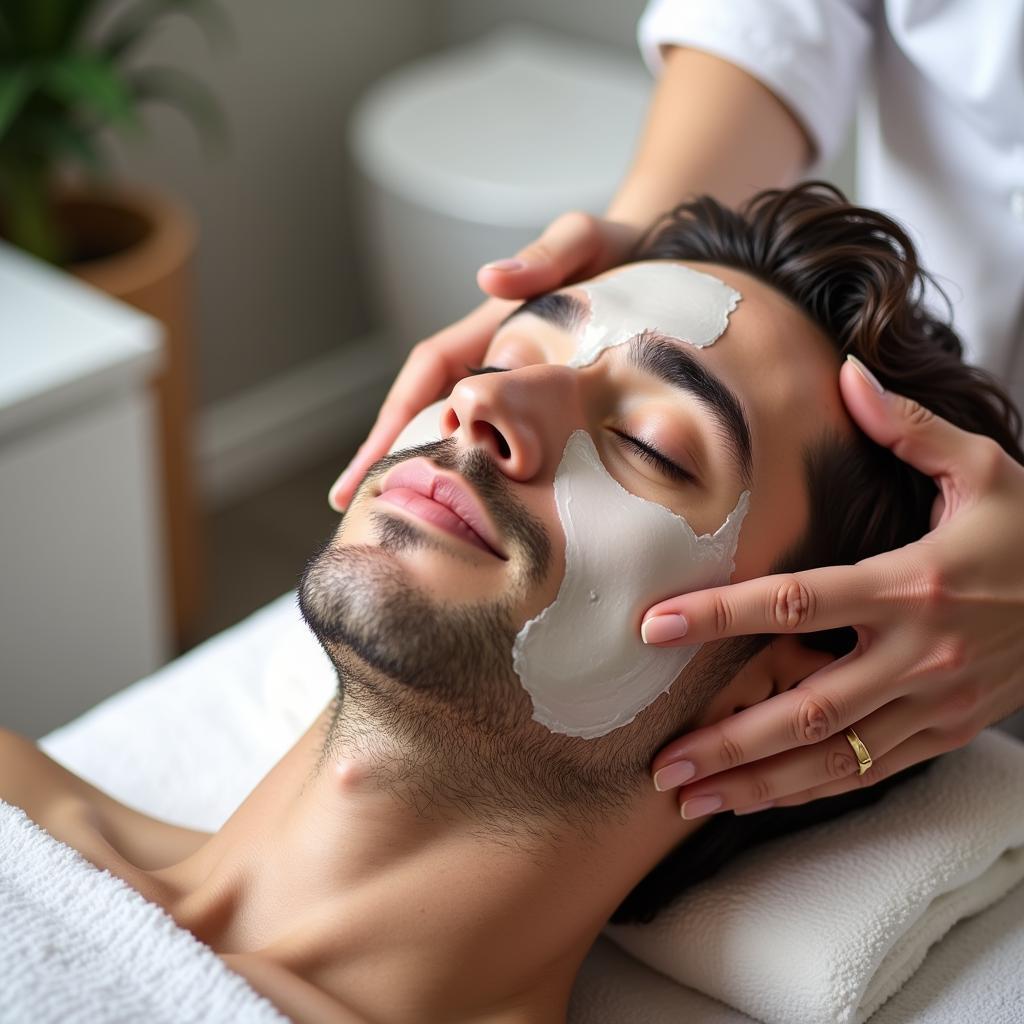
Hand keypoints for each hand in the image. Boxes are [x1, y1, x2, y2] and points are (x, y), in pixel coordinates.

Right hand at [328, 212, 641, 509]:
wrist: (658, 256)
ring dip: (428, 468)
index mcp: (488, 330)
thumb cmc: (615, 248)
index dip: (395, 419)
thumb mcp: (581, 242)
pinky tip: (476, 506)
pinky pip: (504, 441)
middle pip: (428, 411)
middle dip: (390, 454)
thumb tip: (488, 280)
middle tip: (355, 505)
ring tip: (398, 515)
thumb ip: (544, 257)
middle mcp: (491, 361)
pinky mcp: (542, 402)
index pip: (427, 377)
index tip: (366, 465)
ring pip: (461, 432)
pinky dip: (482, 472)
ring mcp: (515, 384)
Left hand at [643, 358, 1023, 817]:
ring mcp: (935, 704)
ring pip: (834, 758)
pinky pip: (871, 773)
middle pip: (807, 707)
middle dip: (728, 739)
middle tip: (660, 761)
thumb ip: (908, 427)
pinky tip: (758, 798)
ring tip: (688, 798)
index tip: (655, 627)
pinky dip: (809, 791)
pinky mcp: (947, 732)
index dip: (721, 615)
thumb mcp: (984, 468)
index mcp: (911, 584)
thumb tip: (846, 372)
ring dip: (757, 783)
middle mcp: (918, 655)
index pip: (797, 601)